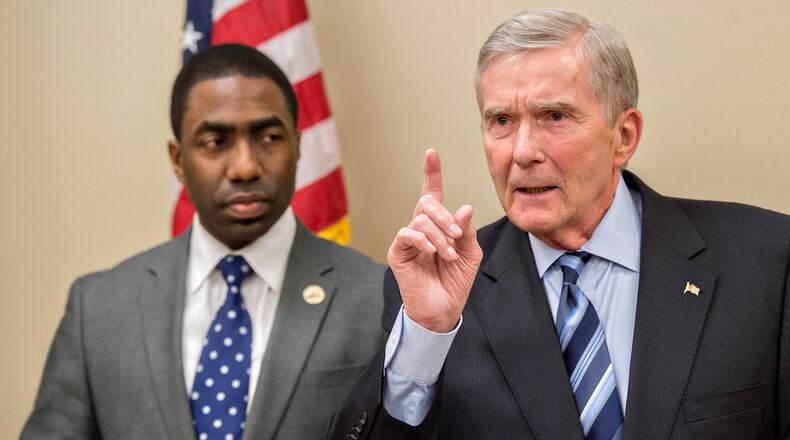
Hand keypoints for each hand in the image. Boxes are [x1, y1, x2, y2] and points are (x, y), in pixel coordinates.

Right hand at [387, 149, 482, 332]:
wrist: (443, 310)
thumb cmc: (455, 282)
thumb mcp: (470, 254)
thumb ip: (467, 231)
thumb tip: (465, 207)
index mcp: (437, 225)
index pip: (432, 193)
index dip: (431, 173)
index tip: (431, 153)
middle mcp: (420, 228)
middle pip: (427, 202)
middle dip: (444, 215)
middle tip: (457, 234)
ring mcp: (407, 240)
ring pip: (420, 219)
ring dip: (439, 235)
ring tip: (449, 254)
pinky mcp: (397, 253)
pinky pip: (407, 234)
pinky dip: (423, 241)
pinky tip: (433, 253)